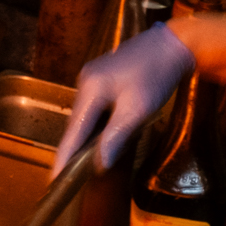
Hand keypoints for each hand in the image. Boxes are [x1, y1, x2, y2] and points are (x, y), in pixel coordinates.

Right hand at [51, 25, 193, 173]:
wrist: (172, 45)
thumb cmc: (157, 76)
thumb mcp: (138, 109)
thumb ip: (116, 136)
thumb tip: (99, 164)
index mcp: (91, 89)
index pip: (73, 132)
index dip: (64, 158)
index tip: (53, 180)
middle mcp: (84, 82)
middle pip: (75, 124)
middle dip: (72, 150)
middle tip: (68, 177)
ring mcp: (91, 78)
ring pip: (84, 116)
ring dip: (84, 138)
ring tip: (80, 163)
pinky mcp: (100, 78)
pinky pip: (92, 108)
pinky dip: (93, 125)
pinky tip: (97, 137)